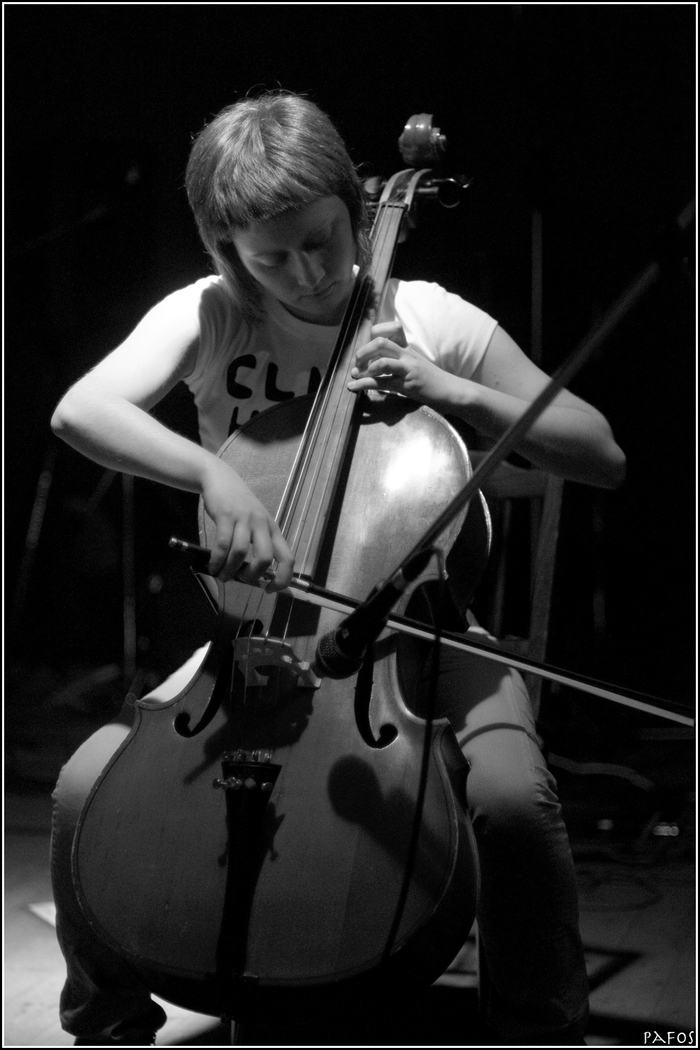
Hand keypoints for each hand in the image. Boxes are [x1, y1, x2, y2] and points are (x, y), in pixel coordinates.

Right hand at [200, 458, 293, 590]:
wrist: (220, 478)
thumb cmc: (238, 505)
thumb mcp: (255, 522)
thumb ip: (257, 544)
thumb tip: (251, 576)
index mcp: (273, 529)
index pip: (288, 558)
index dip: (283, 579)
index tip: (269, 590)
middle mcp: (262, 524)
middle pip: (265, 558)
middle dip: (252, 575)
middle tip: (240, 580)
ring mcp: (244, 519)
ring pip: (240, 553)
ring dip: (229, 570)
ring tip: (221, 575)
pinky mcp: (226, 516)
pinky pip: (223, 544)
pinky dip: (217, 559)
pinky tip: (212, 565)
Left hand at [348, 322, 456, 408]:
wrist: (448, 390)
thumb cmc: (430, 378)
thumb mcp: (414, 362)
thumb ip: (397, 357)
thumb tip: (373, 359)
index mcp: (408, 347)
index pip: (392, 329)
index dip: (375, 334)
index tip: (368, 346)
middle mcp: (406, 355)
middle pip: (381, 342)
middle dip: (363, 352)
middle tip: (357, 362)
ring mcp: (407, 369)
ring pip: (381, 362)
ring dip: (363, 368)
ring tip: (355, 374)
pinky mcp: (406, 385)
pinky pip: (381, 383)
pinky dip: (362, 384)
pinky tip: (352, 386)